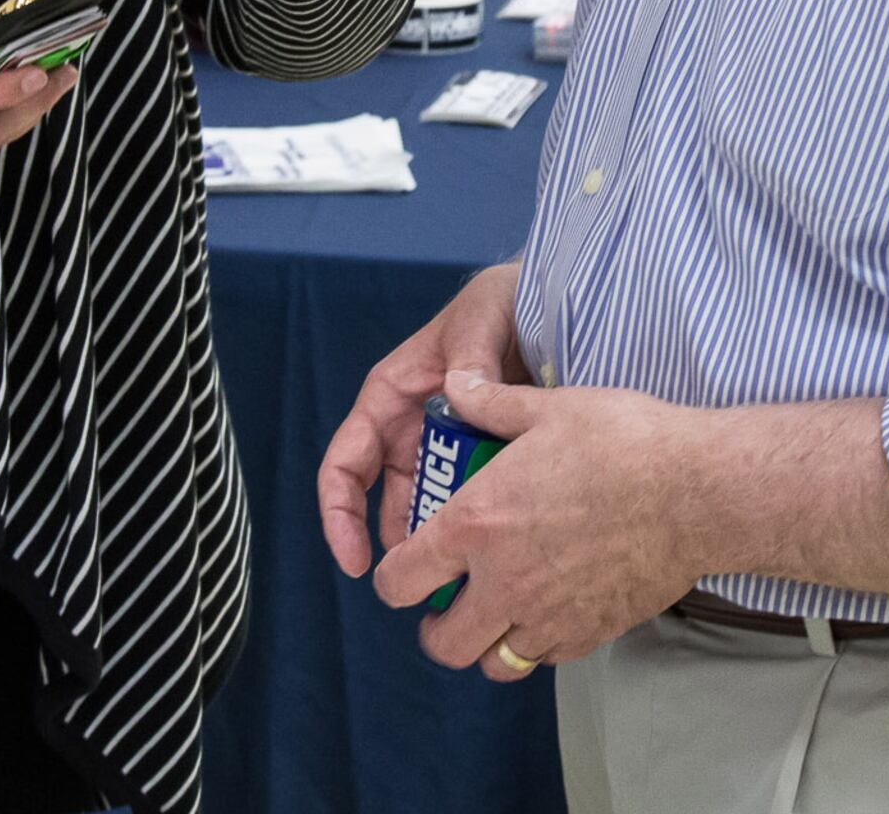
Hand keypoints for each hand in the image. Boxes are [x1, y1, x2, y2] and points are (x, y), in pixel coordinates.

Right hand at [318, 262, 525, 579]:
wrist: (549, 306)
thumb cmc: (497, 303)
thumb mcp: (478, 322)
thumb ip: (470, 357)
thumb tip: (459, 392)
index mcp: (389, 399)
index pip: (346, 465)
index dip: (340, 515)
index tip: (355, 560)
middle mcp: (411, 432)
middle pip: (388, 504)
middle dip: (405, 547)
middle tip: (432, 584)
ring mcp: (446, 452)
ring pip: (432, 514)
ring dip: (445, 544)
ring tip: (470, 576)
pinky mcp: (485, 464)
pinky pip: (474, 505)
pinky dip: (480, 528)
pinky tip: (502, 551)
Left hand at [367, 369, 712, 679]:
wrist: (701, 492)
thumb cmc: (626, 443)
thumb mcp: (548, 408)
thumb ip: (490, 403)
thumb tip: (457, 385)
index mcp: (477, 525)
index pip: (402, 580)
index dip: (393, 578)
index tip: (404, 568)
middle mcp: (504, 582)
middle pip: (441, 643)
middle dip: (434, 628)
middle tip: (447, 604)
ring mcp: (549, 616)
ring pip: (493, 662)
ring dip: (485, 643)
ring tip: (497, 613)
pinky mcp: (592, 632)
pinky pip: (545, 658)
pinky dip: (536, 644)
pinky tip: (548, 610)